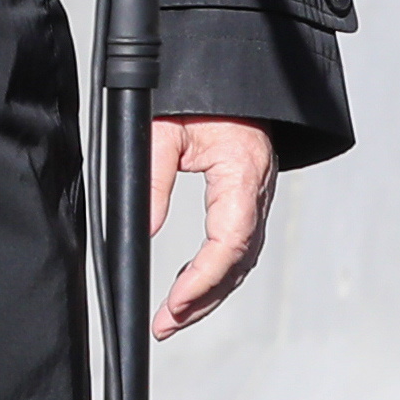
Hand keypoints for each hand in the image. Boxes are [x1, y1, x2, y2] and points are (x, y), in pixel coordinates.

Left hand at [150, 115, 276, 338]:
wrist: (231, 74)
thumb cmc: (196, 94)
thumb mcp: (161, 131)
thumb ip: (151, 180)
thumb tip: (142, 231)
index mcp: (242, 172)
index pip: (230, 242)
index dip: (204, 278)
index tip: (175, 303)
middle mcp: (257, 191)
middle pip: (238, 261)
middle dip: (203, 298)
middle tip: (166, 324)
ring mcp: (257, 196)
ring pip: (241, 259)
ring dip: (210, 291)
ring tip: (174, 318)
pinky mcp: (248, 198)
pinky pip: (238, 244)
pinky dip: (216, 271)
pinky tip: (192, 287)